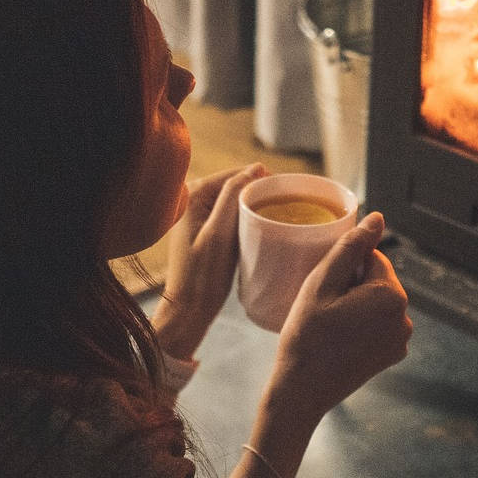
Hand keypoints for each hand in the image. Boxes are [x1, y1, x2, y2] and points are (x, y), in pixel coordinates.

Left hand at [151, 162, 267, 359]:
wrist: (189, 309)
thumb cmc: (203, 275)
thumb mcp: (220, 233)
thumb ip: (233, 196)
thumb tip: (256, 168)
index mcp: (193, 194)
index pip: (234, 175)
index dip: (261, 181)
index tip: (288, 194)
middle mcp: (191, 199)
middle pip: (234, 186)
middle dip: (258, 194)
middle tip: (284, 207)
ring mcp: (196, 214)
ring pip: (233, 201)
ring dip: (253, 207)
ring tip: (275, 217)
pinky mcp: (203, 229)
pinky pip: (229, 215)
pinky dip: (245, 218)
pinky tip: (259, 228)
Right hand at [266, 212, 411, 417]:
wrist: (302, 391)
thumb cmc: (306, 336)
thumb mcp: (321, 284)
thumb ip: (351, 247)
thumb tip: (377, 218)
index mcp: (391, 295)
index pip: (371, 258)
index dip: (344, 268)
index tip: (324, 289)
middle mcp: (405, 317)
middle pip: (377, 280)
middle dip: (353, 286)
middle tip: (323, 308)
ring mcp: (401, 339)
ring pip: (377, 302)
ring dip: (356, 304)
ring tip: (330, 324)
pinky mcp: (392, 355)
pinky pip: (379, 325)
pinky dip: (362, 325)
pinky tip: (339, 338)